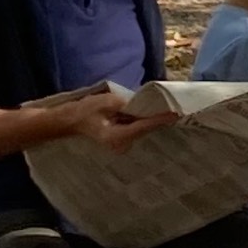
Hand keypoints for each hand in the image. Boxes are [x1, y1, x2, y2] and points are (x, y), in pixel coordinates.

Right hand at [29, 88, 162, 149]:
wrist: (72, 120)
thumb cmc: (86, 111)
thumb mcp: (105, 102)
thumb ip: (125, 104)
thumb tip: (142, 103)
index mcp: (117, 137)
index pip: (143, 126)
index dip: (159, 119)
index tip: (175, 114)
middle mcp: (122, 144)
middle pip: (145, 129)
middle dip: (157, 118)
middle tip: (175, 107)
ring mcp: (122, 144)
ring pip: (142, 129)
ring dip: (151, 119)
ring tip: (166, 108)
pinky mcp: (122, 140)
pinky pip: (137, 129)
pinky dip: (143, 120)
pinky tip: (150, 112)